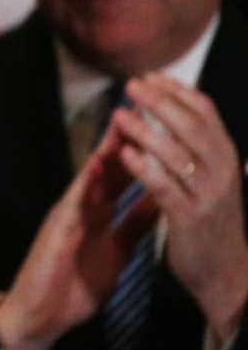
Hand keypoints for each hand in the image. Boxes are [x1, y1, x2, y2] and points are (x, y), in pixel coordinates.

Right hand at [0, 120, 158, 349]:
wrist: (41, 314)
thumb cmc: (75, 286)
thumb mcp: (117, 251)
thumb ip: (134, 225)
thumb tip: (159, 199)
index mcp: (100, 214)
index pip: (125, 177)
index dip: (145, 152)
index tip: (164, 127)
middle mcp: (84, 207)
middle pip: (111, 167)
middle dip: (128, 139)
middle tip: (146, 106)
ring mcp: (69, 214)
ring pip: (92, 176)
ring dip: (107, 149)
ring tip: (122, 120)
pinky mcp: (57, 228)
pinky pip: (74, 201)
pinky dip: (85, 182)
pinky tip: (95, 164)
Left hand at [114, 74, 247, 342]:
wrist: (230, 275)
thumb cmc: (214, 223)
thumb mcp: (215, 180)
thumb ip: (201, 150)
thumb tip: (185, 113)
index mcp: (228, 157)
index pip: (206, 111)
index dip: (177, 90)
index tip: (150, 75)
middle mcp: (223, 171)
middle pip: (191, 125)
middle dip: (160, 101)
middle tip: (130, 85)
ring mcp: (208, 195)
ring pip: (176, 153)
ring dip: (145, 130)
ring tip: (119, 114)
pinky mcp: (190, 219)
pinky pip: (165, 187)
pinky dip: (144, 168)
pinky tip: (124, 154)